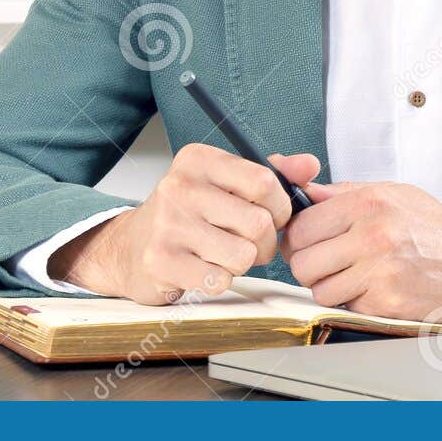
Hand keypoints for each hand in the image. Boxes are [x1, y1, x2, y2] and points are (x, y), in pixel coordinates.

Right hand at [52, 145, 319, 304]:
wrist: (131, 247)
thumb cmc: (189, 214)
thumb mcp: (225, 183)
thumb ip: (271, 173)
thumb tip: (310, 164)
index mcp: (198, 159)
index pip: (264, 181)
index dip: (281, 206)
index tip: (274, 215)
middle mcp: (179, 186)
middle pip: (259, 223)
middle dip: (265, 242)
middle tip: (250, 243)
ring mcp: (168, 224)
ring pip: (243, 255)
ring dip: (242, 263)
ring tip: (223, 254)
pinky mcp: (161, 261)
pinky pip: (219, 280)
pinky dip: (219, 280)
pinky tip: (203, 268)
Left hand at [282, 181, 441, 322]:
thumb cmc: (433, 228)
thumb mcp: (392, 193)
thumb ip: (343, 193)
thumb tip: (305, 193)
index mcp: (368, 204)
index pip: (302, 225)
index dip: (300, 236)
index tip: (309, 239)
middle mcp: (371, 236)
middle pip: (302, 261)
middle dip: (310, 264)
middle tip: (327, 261)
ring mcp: (378, 272)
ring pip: (318, 289)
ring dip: (329, 286)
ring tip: (351, 275)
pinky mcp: (386, 303)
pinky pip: (345, 306)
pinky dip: (352, 301)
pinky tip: (372, 287)